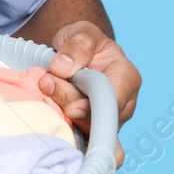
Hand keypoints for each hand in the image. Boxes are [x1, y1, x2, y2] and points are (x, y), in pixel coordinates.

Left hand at [35, 20, 140, 166]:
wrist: (74, 54)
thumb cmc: (82, 43)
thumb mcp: (82, 32)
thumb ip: (77, 45)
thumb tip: (63, 68)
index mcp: (126, 78)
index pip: (115, 102)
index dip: (92, 108)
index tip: (70, 108)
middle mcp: (122, 105)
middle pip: (99, 120)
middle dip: (71, 106)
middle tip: (47, 84)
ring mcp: (106, 121)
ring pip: (88, 132)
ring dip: (63, 116)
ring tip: (46, 89)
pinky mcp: (89, 131)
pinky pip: (80, 141)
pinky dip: (63, 133)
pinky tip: (49, 123)